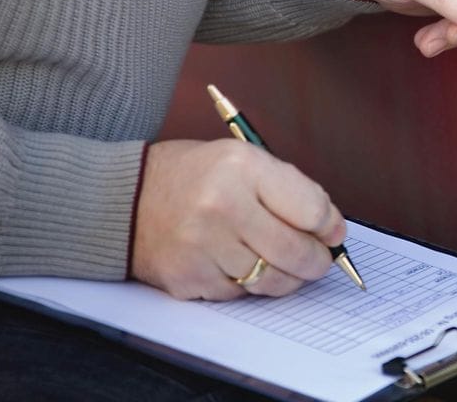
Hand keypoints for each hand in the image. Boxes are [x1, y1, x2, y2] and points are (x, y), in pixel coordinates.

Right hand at [131, 139, 345, 299]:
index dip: (330, 226)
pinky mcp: (187, 277)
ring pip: (272, 280)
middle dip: (317, 261)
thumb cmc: (194, 177)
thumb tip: (332, 230)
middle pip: (296, 251)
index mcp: (243, 167)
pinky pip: (240, 295)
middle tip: (319, 260)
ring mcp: (202, 245)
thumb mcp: (243, 160)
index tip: (332, 232)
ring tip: (284, 264)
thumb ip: (290, 190)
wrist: (124, 199)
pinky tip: (239, 265)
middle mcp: (221, 204)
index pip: (311, 209)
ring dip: (287, 278)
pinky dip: (248, 285)